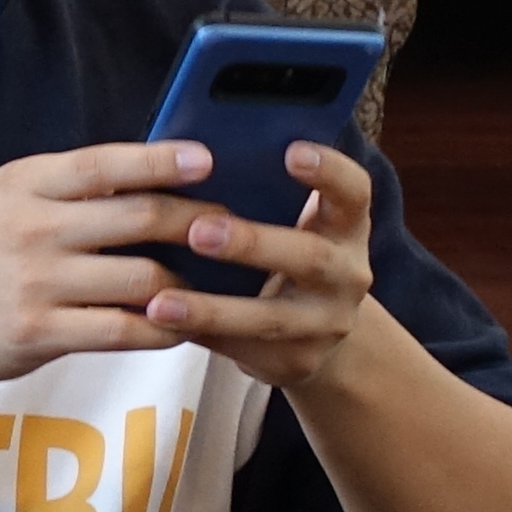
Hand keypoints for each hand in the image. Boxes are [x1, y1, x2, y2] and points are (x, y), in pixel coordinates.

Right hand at [0, 138, 229, 411]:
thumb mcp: (9, 198)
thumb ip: (71, 187)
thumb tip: (156, 174)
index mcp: (26, 185)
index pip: (102, 165)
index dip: (158, 160)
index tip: (206, 159)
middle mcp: (31, 230)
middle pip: (136, 219)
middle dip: (196, 223)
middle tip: (232, 227)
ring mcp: (36, 284)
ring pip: (142, 280)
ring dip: (189, 284)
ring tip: (214, 284)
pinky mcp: (40, 333)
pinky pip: (124, 331)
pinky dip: (164, 329)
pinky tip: (183, 325)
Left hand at [138, 137, 379, 394]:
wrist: (313, 331)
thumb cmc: (280, 252)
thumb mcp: (287, 220)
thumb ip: (257, 193)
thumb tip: (181, 153)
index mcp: (346, 224)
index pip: (353, 191)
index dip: (329, 170)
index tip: (292, 150)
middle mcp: (348, 273)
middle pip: (311, 257)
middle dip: (253, 244)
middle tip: (199, 231)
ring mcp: (327, 323)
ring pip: (272, 317)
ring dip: (214, 308)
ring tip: (161, 302)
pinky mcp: (298, 362)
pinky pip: (245, 350)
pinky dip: (200, 335)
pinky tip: (158, 325)